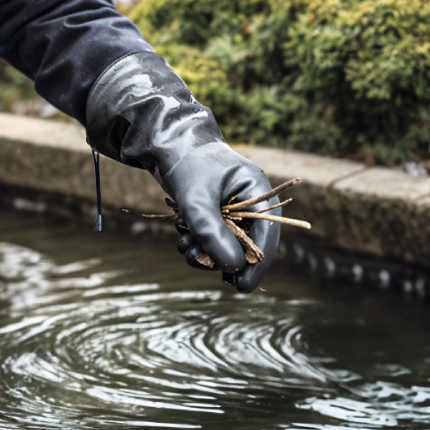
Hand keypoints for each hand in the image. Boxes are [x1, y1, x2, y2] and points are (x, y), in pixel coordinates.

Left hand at [85, 52, 280, 291]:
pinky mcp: (212, 211)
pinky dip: (196, 242)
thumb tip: (233, 268)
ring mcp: (231, 207)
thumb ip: (214, 234)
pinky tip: (181, 235)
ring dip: (203, 251)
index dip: (256, 264)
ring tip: (184, 246)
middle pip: (245, 245)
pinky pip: (210, 238)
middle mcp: (249, 201)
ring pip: (224, 245)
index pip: (267, 236)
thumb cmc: (186, 164)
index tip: (241, 286)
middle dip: (220, 257)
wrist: (162, 142)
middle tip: (196, 262)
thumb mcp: (197, 201)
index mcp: (258, 192)